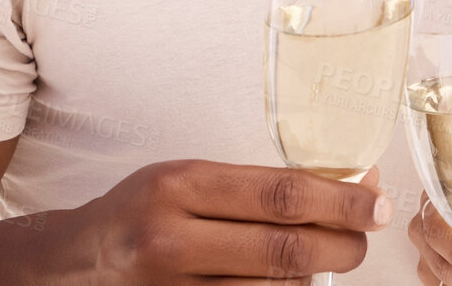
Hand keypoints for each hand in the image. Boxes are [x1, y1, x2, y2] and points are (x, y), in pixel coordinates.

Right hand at [70, 160, 392, 282]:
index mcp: (180, 185)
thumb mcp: (187, 176)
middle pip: (287, 250)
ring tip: (333, 255)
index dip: (341, 200)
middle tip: (365, 235)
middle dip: (343, 244)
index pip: (281, 195)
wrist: (76, 263)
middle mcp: (173, 239)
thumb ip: (255, 184)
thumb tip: (343, 182)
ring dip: (317, 275)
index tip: (375, 201)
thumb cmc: (143, 210)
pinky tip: (296, 281)